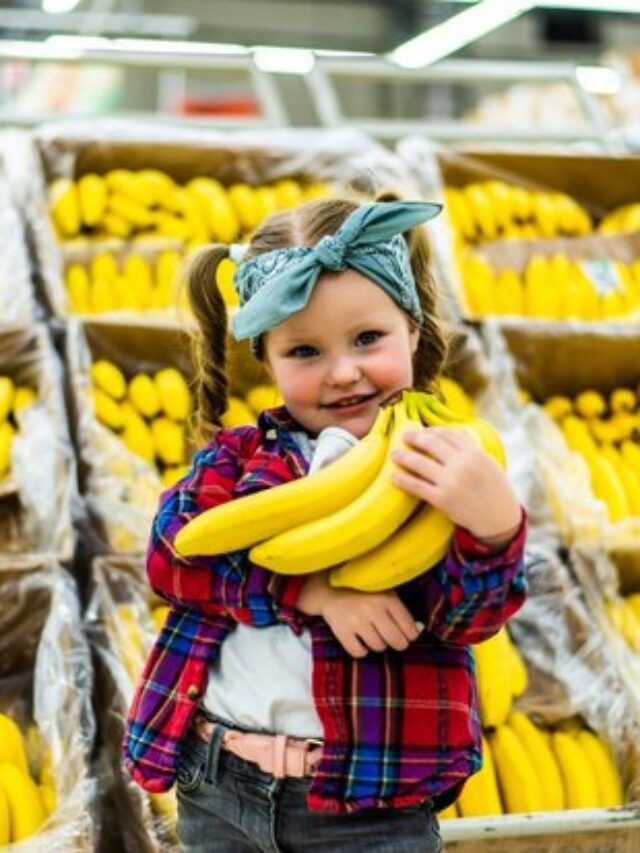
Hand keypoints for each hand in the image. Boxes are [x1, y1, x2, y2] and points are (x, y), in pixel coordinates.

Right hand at [296, 571, 421, 657]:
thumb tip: (418, 630)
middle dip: (398, 643)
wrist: (331, 591)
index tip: (407, 635)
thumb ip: (400, 611)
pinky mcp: (342, 631)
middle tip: (393, 640)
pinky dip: (361, 650)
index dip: (411, 635)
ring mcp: (356, 620)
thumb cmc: (365, 594)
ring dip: (378, 644)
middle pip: (396, 641)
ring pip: (379, 647)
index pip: (409, 628)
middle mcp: (373, 609)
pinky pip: (359, 652)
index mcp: (387, 599)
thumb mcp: (385, 594)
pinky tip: (360, 640)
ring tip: (373, 634)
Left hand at [391, 426, 521, 545]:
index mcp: (475, 453)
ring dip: (403, 456)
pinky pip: (417, 486)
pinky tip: (394, 477)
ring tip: (394, 453)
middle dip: (414, 437)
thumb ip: (470, 448)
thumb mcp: (488, 463)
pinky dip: (403, 480)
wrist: (499, 520)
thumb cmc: (493, 489)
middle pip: (431, 443)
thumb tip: (447, 433)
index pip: (447, 433)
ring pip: (420, 463)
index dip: (431, 430)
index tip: (422, 431)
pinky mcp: (442, 500)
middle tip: (404, 435)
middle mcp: (463, 465)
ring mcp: (451, 482)